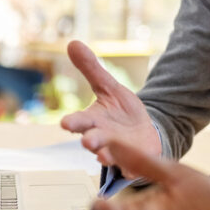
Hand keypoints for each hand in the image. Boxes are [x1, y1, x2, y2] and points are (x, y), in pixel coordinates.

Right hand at [60, 41, 161, 165]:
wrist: (143, 132)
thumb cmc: (121, 112)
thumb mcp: (108, 87)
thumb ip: (91, 68)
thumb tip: (73, 42)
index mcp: (93, 120)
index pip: (79, 121)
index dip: (72, 122)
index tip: (65, 123)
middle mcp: (101, 138)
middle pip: (92, 140)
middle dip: (90, 141)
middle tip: (87, 141)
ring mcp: (116, 152)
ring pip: (108, 156)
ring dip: (105, 155)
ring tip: (104, 154)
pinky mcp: (132, 162)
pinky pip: (129, 167)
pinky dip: (128, 166)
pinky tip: (129, 166)